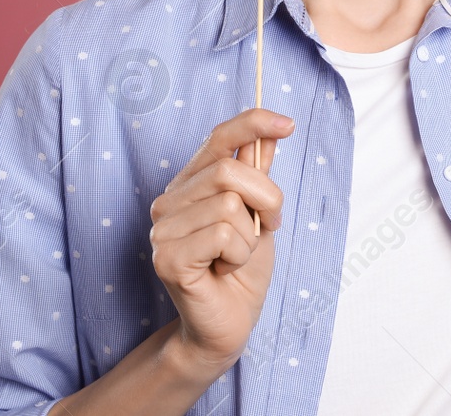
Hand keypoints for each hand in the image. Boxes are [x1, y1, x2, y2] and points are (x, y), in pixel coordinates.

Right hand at [149, 107, 292, 371]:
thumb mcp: (259, 215)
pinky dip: (239, 256)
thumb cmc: (240, 272)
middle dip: (265, 199)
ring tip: (234, 258)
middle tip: (268, 226)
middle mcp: (168, 202)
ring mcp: (163, 230)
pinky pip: (223, 235)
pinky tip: (223, 272)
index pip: (218, 138)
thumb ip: (257, 174)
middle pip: (229, 172)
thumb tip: (271, 130)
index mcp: (189, 185)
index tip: (288, 123)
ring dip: (250, 238)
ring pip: (230, 206)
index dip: (252, 124)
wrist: (228, 326)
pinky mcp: (168, 257)